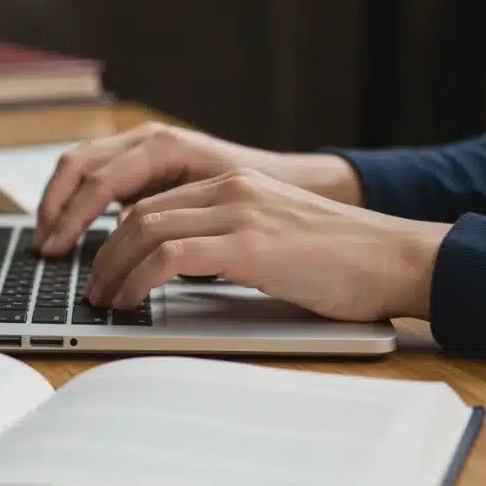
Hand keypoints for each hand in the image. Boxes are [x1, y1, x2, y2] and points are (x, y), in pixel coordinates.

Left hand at [85, 168, 450, 321]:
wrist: (394, 259)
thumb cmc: (342, 261)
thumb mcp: (273, 237)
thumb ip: (227, 239)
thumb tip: (177, 268)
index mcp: (235, 184)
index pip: (153, 201)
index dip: (116, 236)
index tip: (101, 266)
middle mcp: (232, 189)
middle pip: (139, 212)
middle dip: (103, 253)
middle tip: (91, 288)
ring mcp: (240, 213)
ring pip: (145, 230)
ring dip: (113, 269)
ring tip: (104, 301)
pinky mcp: (249, 245)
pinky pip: (170, 256)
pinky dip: (139, 279)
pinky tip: (132, 300)